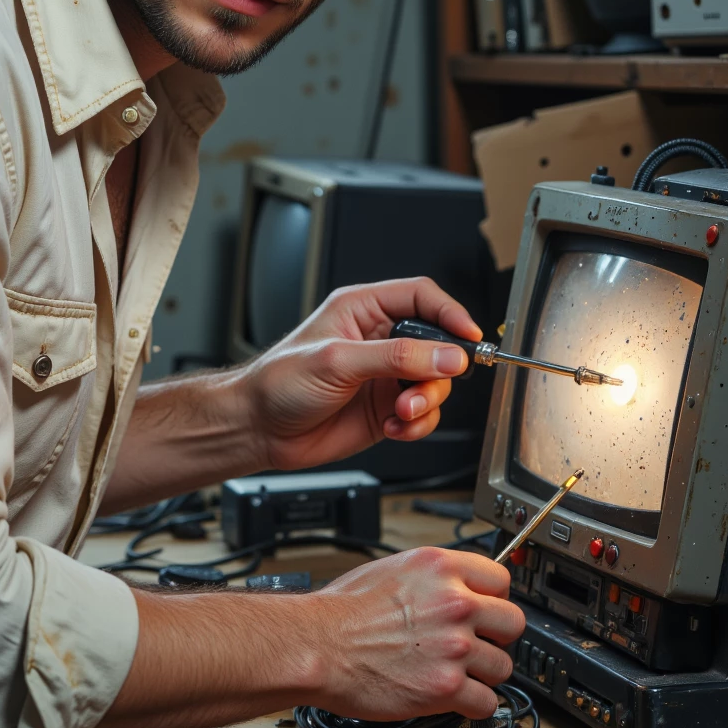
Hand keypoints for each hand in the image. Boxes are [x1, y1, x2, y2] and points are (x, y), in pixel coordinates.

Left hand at [244, 277, 482, 471]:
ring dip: (427, 402)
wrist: (259, 430)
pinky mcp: (387, 409)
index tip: (468, 337)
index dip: (450, 313)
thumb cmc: (278, 382)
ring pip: (436, 382)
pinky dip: (417, 425)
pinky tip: (394, 427)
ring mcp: (385, 376)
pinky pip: (424, 414)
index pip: (421, 297)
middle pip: (438, 344)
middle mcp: (378, 340)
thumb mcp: (338, 361)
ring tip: (402, 413)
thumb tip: (446, 355)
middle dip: (439, 369)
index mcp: (363, 310)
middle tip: (425, 386)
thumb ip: (396, 357)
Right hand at [309, 546, 524, 719]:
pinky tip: (455, 700)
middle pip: (513, 622)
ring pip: (503, 666)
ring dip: (484, 674)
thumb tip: (451, 587)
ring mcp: (454, 646)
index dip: (494, 599)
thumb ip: (431, 578)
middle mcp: (455, 603)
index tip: (487, 611)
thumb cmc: (341, 612)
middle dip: (497, 637)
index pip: (501, 579)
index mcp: (440, 568)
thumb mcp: (390, 570)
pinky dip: (473, 706)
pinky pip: (487, 703)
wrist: (318, 646)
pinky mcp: (447, 687)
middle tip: (476, 645)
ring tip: (457, 674)